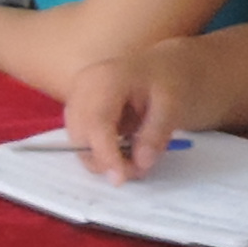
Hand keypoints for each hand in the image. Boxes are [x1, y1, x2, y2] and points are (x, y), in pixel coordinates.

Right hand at [64, 47, 193, 179]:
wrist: (159, 68)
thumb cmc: (165, 80)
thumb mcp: (172, 105)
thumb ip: (155, 134)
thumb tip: (140, 164)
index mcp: (106, 78)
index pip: (97, 122)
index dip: (105, 154)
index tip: (120, 178)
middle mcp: (83, 86)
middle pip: (80, 135)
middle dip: (105, 160)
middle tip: (138, 169)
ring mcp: (75, 98)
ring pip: (77, 142)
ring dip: (103, 158)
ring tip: (135, 155)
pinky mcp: (76, 111)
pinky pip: (81, 140)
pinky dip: (101, 151)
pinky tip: (123, 145)